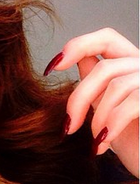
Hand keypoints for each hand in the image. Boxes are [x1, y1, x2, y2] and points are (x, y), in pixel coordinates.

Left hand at [44, 28, 138, 177]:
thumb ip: (96, 87)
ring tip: (96, 141)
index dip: (78, 46)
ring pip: (116, 86)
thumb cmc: (135, 144)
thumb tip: (73, 61)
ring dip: (98, 118)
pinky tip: (103, 143)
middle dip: (79, 100)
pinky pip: (131, 103)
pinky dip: (111, 124)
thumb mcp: (108, 111)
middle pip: (105, 68)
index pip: (107, 39)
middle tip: (69, 128)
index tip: (52, 68)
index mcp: (133, 66)